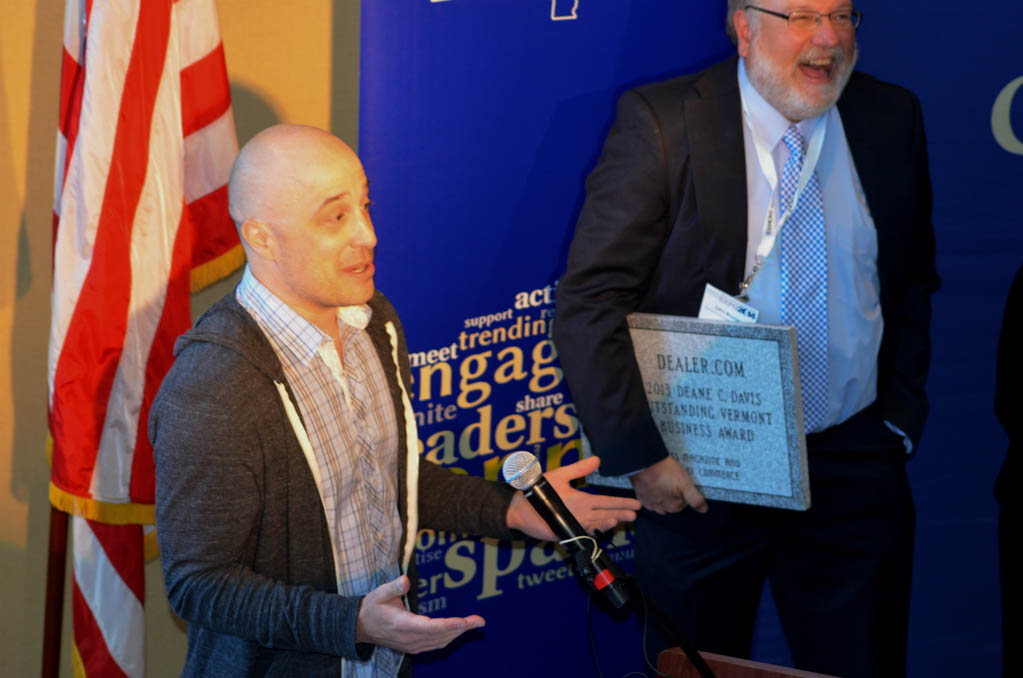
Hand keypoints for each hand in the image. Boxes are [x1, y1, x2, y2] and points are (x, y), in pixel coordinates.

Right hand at [355, 576, 483, 653]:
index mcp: (402, 624)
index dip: (449, 625)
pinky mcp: (413, 647)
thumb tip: (405, 579)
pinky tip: (459, 631)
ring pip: (440, 642)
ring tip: (474, 624)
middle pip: (441, 635)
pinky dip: (449, 638)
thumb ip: (393, 587)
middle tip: (480, 621)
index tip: (465, 621)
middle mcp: (410, 638)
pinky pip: (436, 645)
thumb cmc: (372, 608)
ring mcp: (412, 645)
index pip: (431, 627)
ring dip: (458, 634)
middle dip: (462, 628)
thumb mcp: (379, 594)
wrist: (360, 628)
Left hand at [506, 456, 640, 539]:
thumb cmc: (538, 491)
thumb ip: (578, 469)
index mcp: (581, 500)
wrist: (520, 506)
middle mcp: (581, 513)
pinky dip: (594, 529)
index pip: (605, 501)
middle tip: (636, 513)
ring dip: (610, 520)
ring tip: (622, 517)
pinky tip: (602, 525)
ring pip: (597, 523)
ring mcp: (574, 523)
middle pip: (606, 513)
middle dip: (621, 513)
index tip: (636, 503)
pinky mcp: (566, 532)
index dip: (620, 503)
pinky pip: (583, 532)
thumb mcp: (561, 476)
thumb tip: (597, 460)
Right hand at [630, 456, 706, 514]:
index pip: (683, 504)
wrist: (644, 464)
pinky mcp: (641, 497)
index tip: (681, 483)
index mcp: (674, 507)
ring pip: (660, 503)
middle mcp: (661, 509)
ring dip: (662, 497)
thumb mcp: (686, 484)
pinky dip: (651, 495)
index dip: (684, 493)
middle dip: (673, 496)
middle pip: (671, 504)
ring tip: (662, 483)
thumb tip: (704, 510)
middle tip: (671, 481)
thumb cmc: (666, 472)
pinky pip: (649, 500)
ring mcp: (650, 504)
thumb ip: (695, 499)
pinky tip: (652, 485)